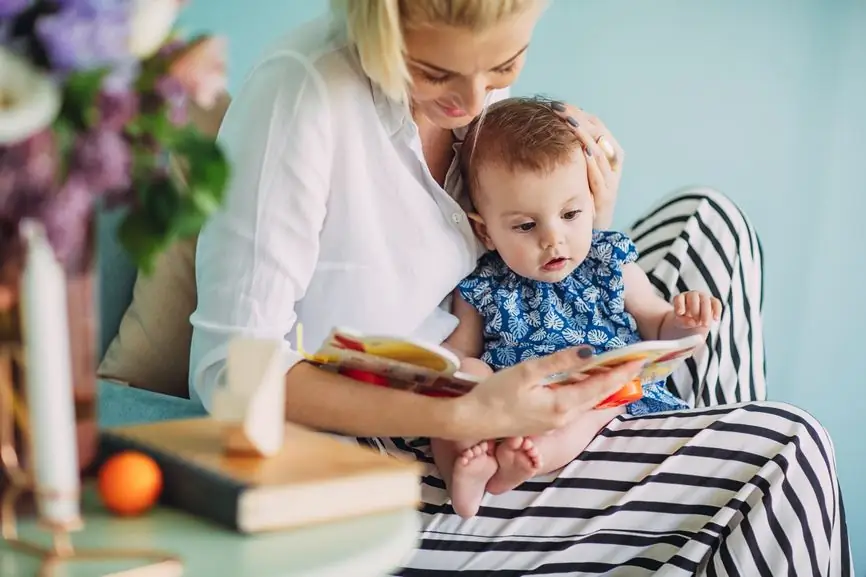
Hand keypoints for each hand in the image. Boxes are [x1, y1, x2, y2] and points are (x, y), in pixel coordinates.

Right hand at [450, 346, 644, 439]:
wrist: (471, 420)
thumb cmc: (494, 395)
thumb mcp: (527, 372)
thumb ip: (559, 362)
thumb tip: (588, 352)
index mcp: (562, 405)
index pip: (600, 386)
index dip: (621, 372)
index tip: (639, 360)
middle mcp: (563, 417)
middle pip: (598, 396)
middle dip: (617, 379)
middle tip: (634, 363)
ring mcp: (554, 422)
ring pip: (587, 401)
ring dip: (602, 386)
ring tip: (615, 369)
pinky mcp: (545, 422)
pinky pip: (574, 405)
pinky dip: (585, 392)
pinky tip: (584, 382)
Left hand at [549, 101, 623, 228]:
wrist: (586, 229)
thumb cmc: (576, 198)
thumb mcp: (573, 172)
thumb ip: (569, 153)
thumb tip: (549, 127)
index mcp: (606, 156)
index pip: (596, 127)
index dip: (580, 114)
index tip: (560, 105)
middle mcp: (611, 166)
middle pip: (599, 135)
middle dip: (580, 120)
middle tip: (560, 108)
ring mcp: (610, 183)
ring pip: (600, 153)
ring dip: (585, 136)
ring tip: (569, 122)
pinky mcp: (605, 200)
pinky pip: (600, 178)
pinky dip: (592, 163)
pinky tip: (582, 150)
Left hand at [672, 290, 721, 328]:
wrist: (693, 322)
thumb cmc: (684, 320)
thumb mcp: (680, 323)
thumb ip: (684, 322)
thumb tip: (692, 322)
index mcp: (680, 298)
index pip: (679, 299)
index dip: (679, 305)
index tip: (680, 313)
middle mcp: (691, 295)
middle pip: (693, 298)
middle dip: (695, 310)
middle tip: (696, 322)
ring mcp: (702, 297)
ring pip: (705, 301)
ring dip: (706, 313)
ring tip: (705, 325)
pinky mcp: (712, 301)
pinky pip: (716, 303)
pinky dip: (717, 311)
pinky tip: (715, 319)